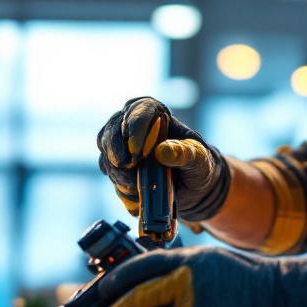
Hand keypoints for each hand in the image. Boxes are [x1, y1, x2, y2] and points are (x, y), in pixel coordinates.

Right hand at [96, 97, 229, 221]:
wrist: (192, 188)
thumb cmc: (198, 165)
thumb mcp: (199, 159)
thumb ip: (184, 154)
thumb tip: (162, 151)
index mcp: (157, 115)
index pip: (140, 109)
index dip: (134, 126)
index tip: (136, 150)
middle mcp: (134, 127)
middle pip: (112, 129)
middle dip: (116, 150)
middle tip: (126, 167)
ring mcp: (122, 147)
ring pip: (107, 154)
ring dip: (119, 174)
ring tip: (138, 188)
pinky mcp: (117, 168)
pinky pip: (110, 175)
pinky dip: (121, 188)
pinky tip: (137, 197)